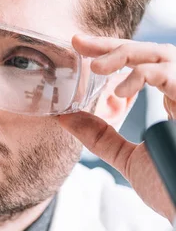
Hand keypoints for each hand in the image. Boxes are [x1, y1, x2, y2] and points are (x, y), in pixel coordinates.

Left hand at [59, 35, 175, 221]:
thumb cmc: (170, 187)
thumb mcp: (127, 157)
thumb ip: (101, 136)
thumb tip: (65, 117)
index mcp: (173, 100)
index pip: (142, 65)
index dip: (113, 52)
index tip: (81, 48)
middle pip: (151, 52)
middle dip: (113, 44)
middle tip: (79, 42)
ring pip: (163, 54)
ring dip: (125, 54)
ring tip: (95, 66)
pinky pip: (171, 73)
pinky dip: (142, 75)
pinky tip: (119, 89)